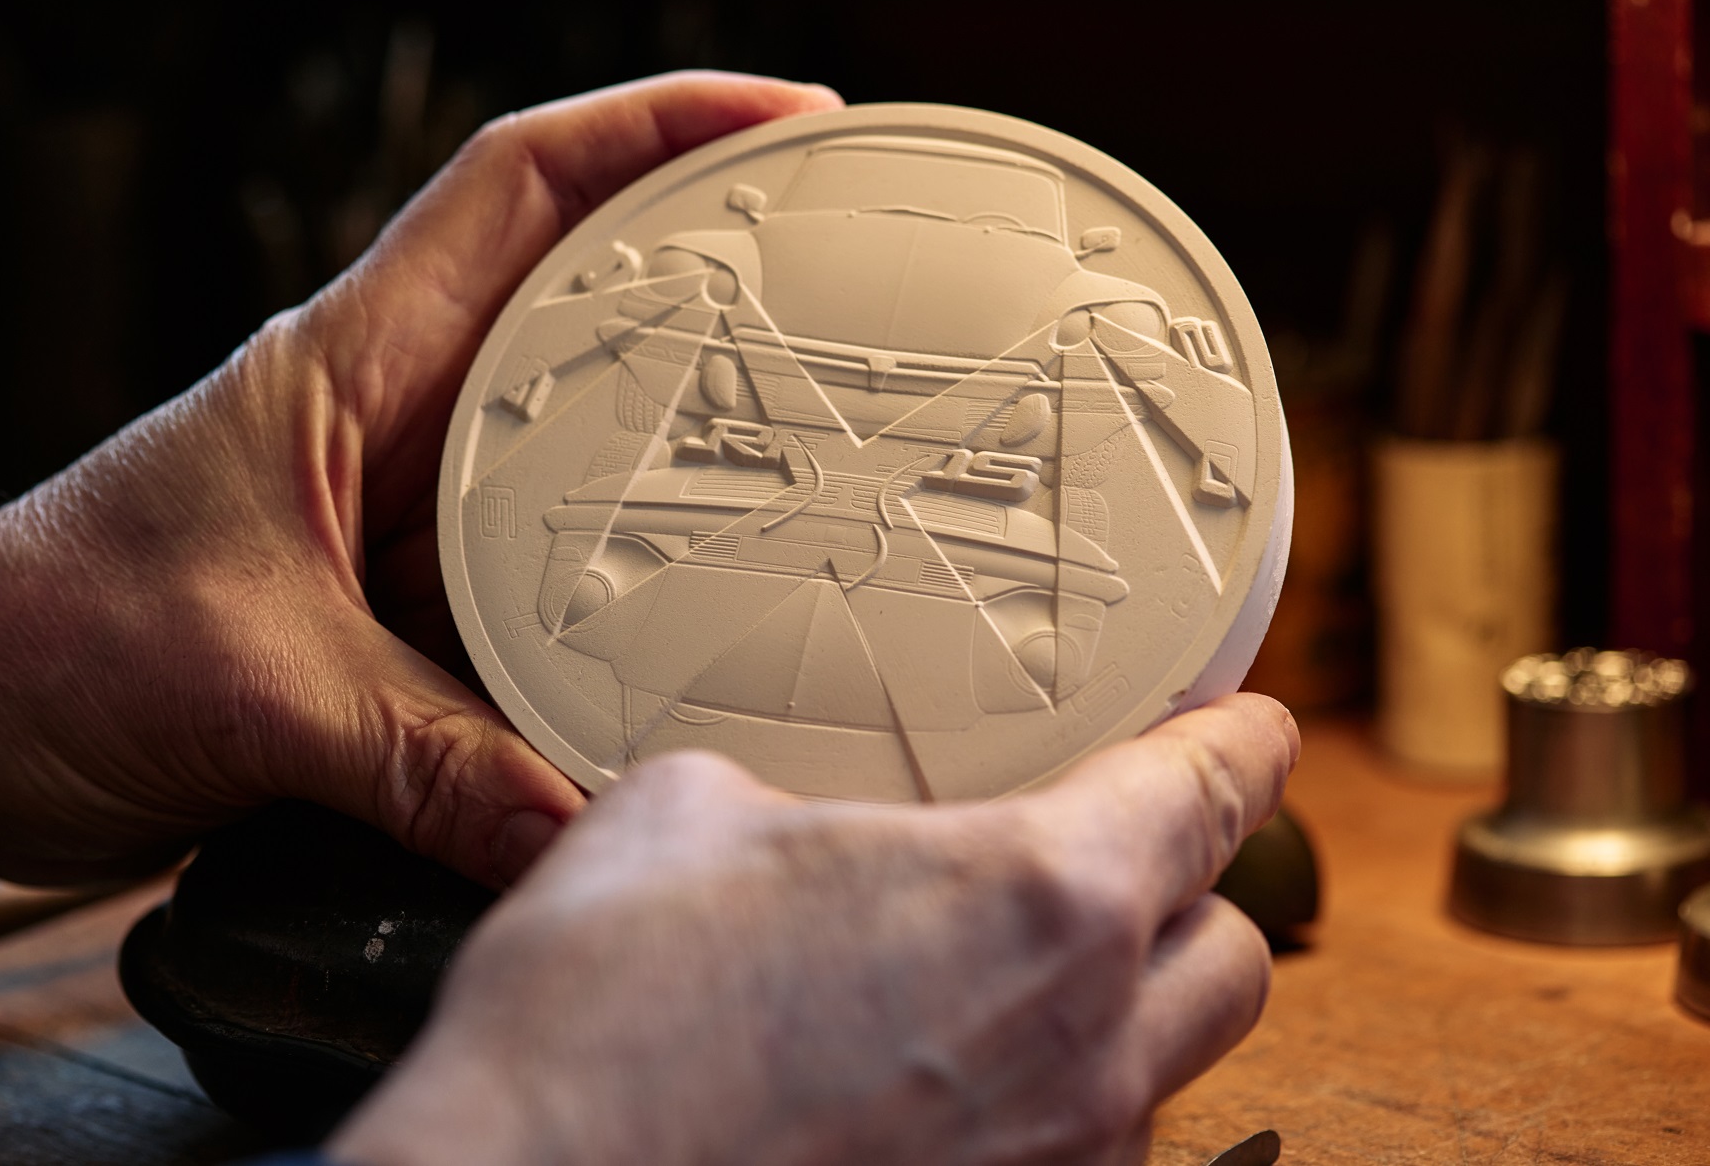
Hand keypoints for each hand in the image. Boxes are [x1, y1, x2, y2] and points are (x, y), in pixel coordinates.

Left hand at [0, 74, 842, 903]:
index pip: (516, 186)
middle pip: (575, 295)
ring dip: (676, 437)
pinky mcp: (389, 604)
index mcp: (347, 364)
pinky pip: (537, 576)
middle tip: (845, 282)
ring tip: (809, 450)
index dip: (654, 129)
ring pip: (569, 442)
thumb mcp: (256, 694)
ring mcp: (394, 510)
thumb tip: (580, 830)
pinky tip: (688, 631)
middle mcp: (385, 419)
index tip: (780, 121)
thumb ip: (427, 766)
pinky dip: (613, 594)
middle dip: (712, 267)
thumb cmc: (38, 643)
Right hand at [329, 694, 1298, 1165]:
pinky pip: (1069, 1156)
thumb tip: (796, 823)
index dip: (1240, 745)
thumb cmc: (600, 1022)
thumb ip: (797, 799)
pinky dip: (1034, 1105)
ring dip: (1109, 1015)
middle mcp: (1081, 1052)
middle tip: (1111, 860)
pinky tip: (927, 1080)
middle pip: (1231, 957)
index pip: (1208, 796)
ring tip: (994, 982)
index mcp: (1035, 900)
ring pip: (1157, 1076)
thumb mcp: (685, 812)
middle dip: (1189, 896)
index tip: (1248, 727)